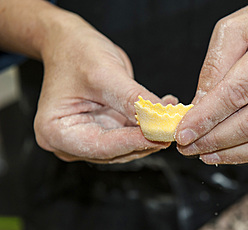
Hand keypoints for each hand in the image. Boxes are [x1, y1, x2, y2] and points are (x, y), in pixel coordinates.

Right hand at [34, 15, 176, 163]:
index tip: (160, 135)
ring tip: (172, 116)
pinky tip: (165, 109)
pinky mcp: (105, 130)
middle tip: (172, 127)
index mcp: (56, 131)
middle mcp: (71, 141)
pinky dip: (149, 124)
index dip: (133, 141)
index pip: (101, 146)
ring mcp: (90, 136)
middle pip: (116, 150)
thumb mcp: (104, 73)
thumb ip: (131, 99)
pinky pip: (131, 133)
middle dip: (146, 139)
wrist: (70, 43)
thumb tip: (159, 119)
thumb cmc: (75, 53)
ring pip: (128, 145)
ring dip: (152, 132)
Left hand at [176, 0, 247, 163]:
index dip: (207, 117)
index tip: (184, 132)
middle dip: (213, 139)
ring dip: (231, 152)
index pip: (237, 93)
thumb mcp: (236, 28)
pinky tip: (231, 152)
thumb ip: (215, 67)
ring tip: (204, 153)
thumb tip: (199, 105)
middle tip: (188, 146)